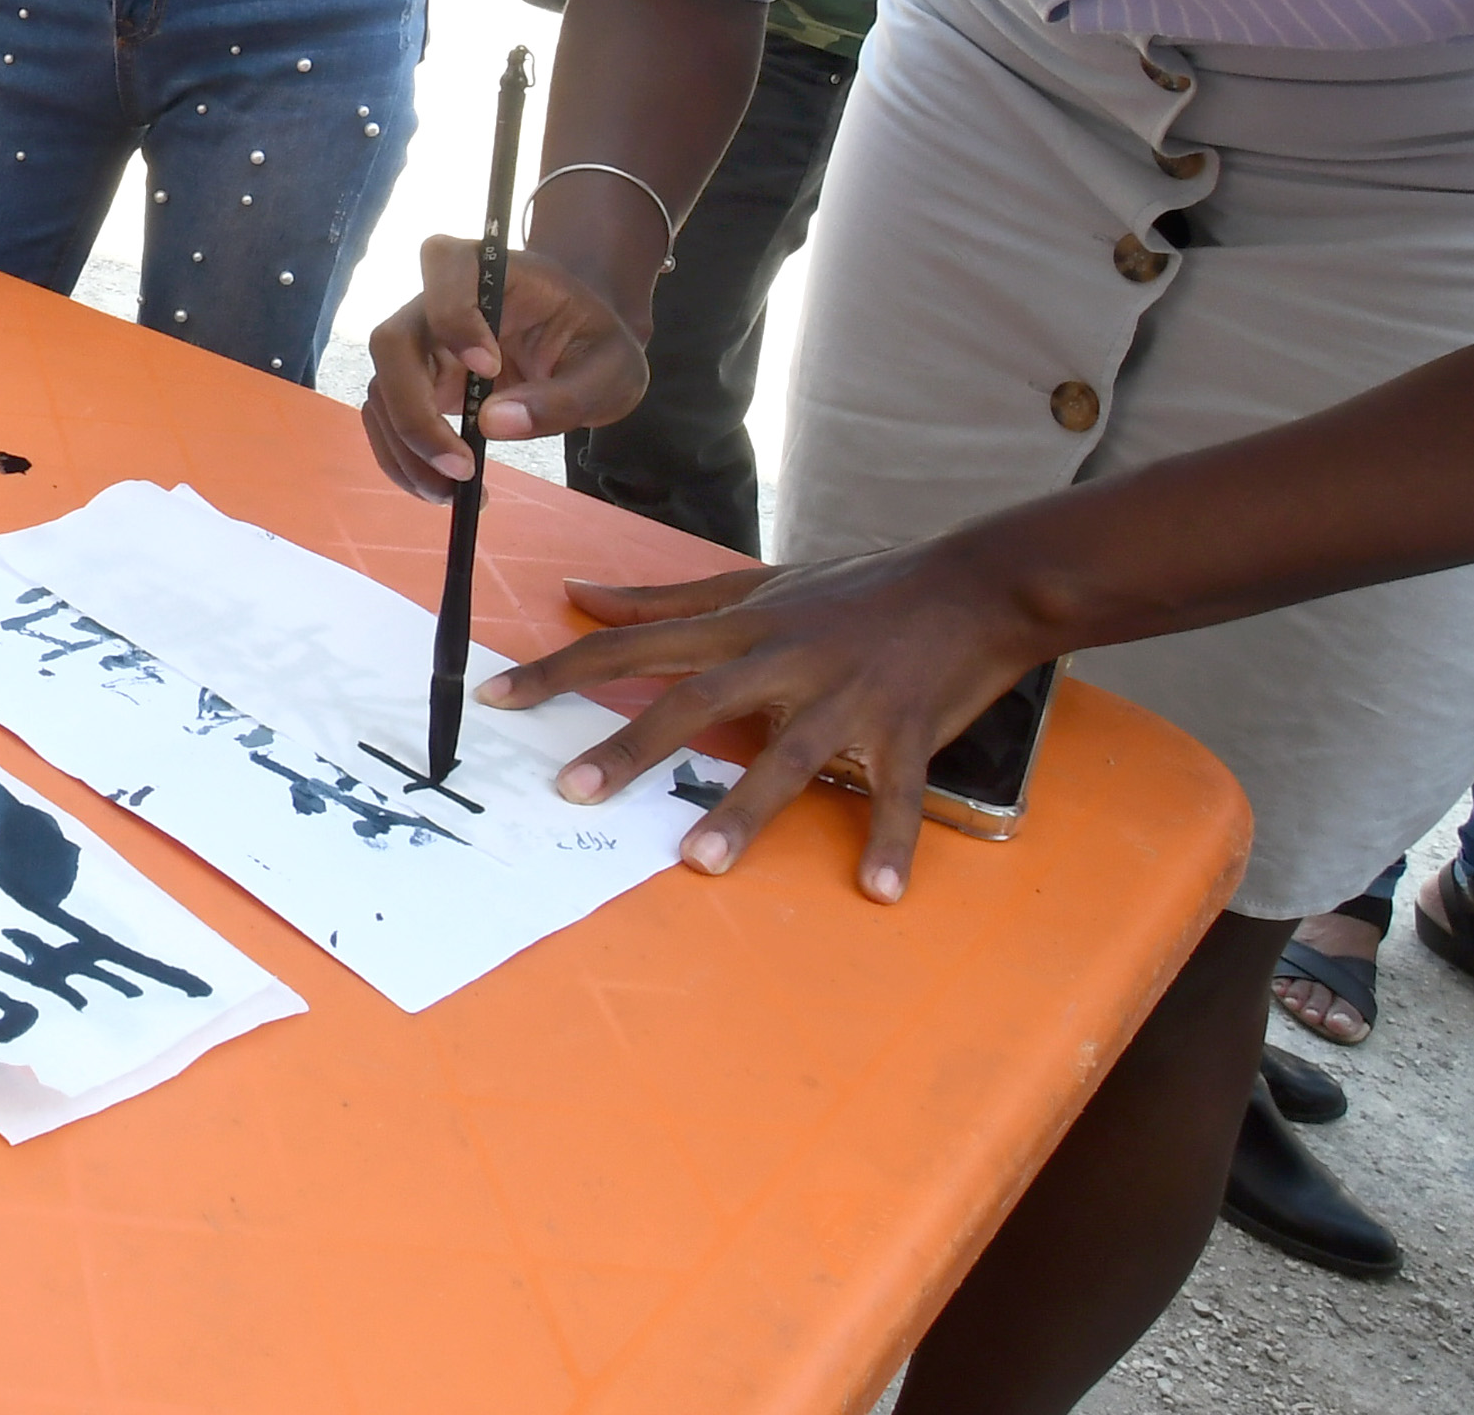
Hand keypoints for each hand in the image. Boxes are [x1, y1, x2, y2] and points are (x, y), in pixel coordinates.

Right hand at [359, 232, 654, 496]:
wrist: (579, 350)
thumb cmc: (595, 344)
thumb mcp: (611, 371)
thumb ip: (563, 395)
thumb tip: (491, 423)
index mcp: (490, 269)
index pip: (445, 265)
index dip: (454, 316)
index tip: (490, 369)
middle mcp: (437, 299)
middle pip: (392, 341)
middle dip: (415, 412)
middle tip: (462, 467)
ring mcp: (420, 344)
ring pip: (382, 388)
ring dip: (407, 449)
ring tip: (455, 494)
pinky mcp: (414, 384)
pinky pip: (387, 419)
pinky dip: (404, 460)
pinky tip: (443, 490)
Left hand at [482, 539, 1049, 904]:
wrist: (977, 582)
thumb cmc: (861, 586)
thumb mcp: (758, 582)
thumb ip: (665, 600)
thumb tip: (578, 594)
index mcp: (743, 627)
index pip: (633, 646)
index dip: (562, 670)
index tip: (496, 698)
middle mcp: (784, 659)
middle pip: (693, 703)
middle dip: (630, 746)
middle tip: (572, 790)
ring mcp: (846, 696)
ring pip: (786, 755)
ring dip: (745, 809)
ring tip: (699, 861)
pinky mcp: (908, 730)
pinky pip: (896, 793)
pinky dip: (890, 841)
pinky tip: (877, 890)